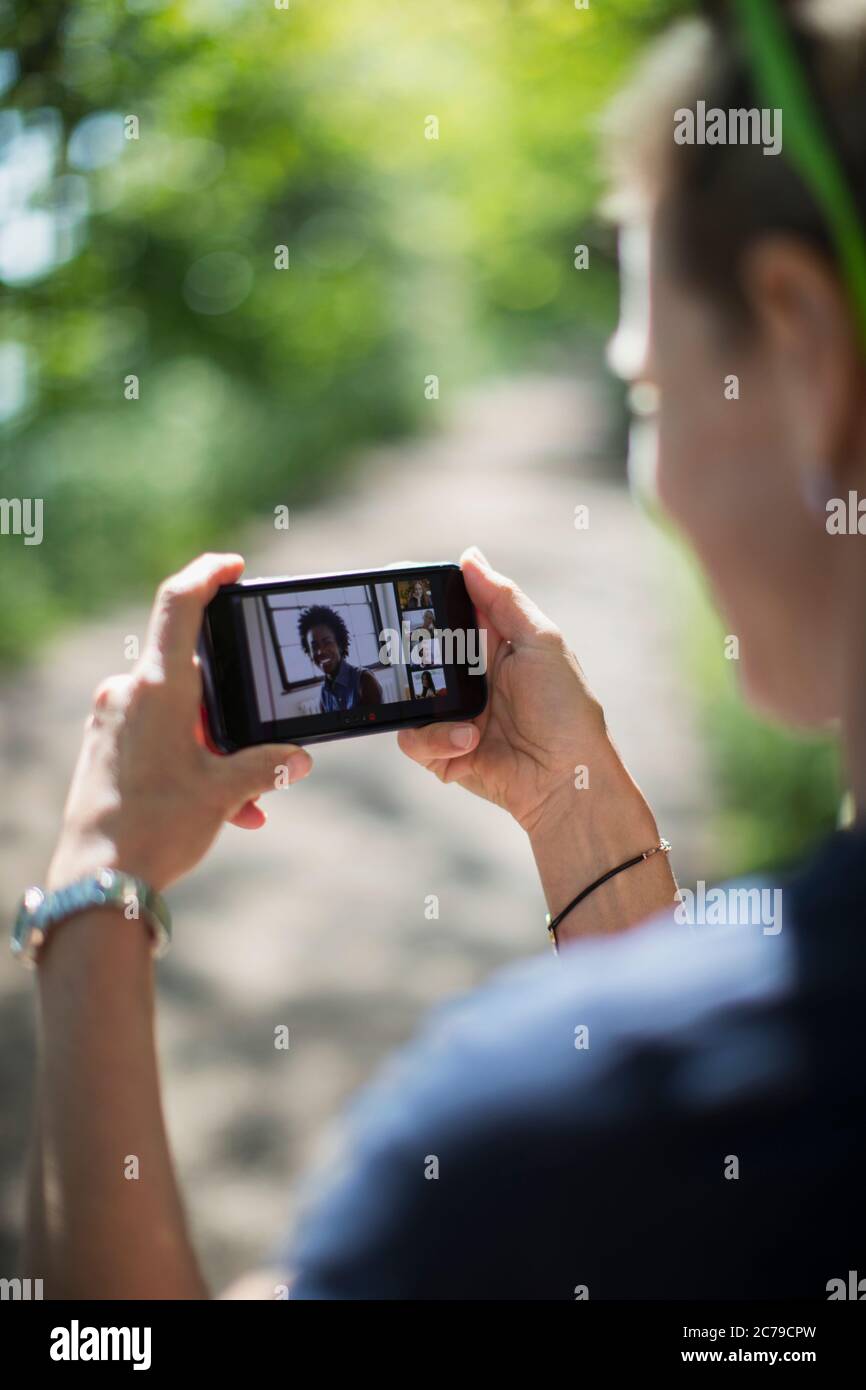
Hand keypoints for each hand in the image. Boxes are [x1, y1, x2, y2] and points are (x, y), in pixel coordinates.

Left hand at [46, 553, 312, 893]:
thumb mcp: (223, 793)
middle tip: (264, 744)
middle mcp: (127, 694)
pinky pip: (158, 739)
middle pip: (193, 675)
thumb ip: (266, 766)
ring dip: (217, 748)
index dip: (209, 574)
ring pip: (180, 715)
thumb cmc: (156, 829)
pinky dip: (193, 763)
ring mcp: (112, 722)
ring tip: (247, 800)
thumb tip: (298, 757)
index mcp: (157, 688)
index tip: (234, 566)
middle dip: (234, 710)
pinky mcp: (105, 750)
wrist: (96, 885)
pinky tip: (225, 811)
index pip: (180, 604)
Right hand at [397, 549, 672, 936]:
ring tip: (470, 723)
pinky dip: (437, 740)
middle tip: (407, 650)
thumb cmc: (566, 711)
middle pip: (418, 654)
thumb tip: (468, 556)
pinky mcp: (443, 753)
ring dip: (433, 708)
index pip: (450, 613)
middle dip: (410, 654)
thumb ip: (503, 600)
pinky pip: (414, 739)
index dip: (425, 601)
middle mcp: (469, 679)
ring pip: (407, 698)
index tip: (403, 586)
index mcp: (493, 647)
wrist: (567, 781)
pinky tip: (469, 742)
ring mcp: (453, 716)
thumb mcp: (542, 643)